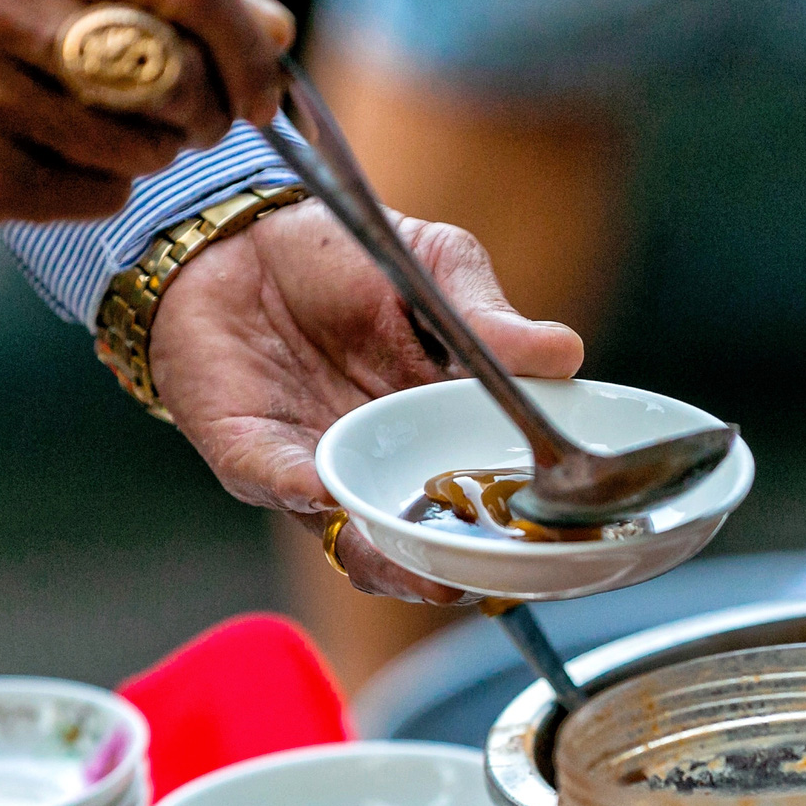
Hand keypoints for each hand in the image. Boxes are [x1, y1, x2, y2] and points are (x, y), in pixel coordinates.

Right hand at [0, 0, 292, 232]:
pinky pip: (96, 195)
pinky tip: (43, 159)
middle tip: (185, 114)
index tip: (261, 81)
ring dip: (144, 151)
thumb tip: (274, 30)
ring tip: (89, 126)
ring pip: (143, 146)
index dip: (247, 41)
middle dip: (203, 108)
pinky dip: (93, 186)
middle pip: (177, 74)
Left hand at [148, 199, 584, 602]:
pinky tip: (324, 487)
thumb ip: (488, 318)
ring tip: (425, 573)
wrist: (238, 232)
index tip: (549, 539)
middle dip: (457, 566)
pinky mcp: (250, 453)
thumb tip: (567, 354)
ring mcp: (317, 466)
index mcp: (440, 426)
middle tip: (491, 574)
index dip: (515, 524)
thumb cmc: (344, 257)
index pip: (487, 490)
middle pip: (427, 537)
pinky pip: (274, 480)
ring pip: (356, 536)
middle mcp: (383, 463)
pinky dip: (299, 487)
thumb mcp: (437, 269)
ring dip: (389, 557)